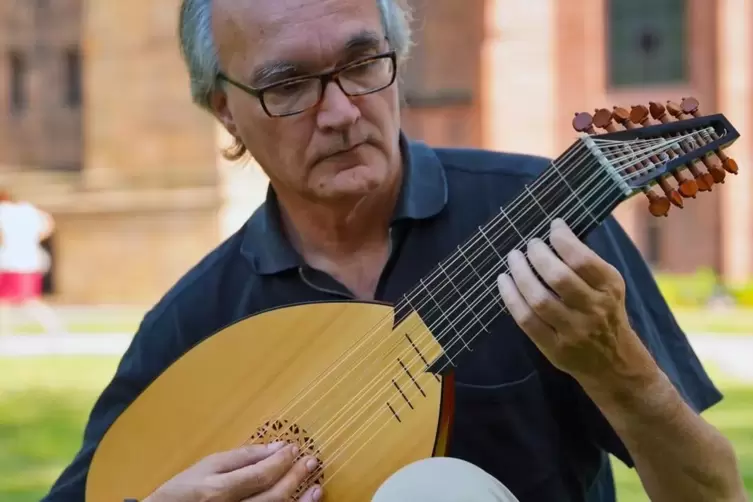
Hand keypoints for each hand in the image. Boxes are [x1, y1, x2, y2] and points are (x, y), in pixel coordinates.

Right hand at [143, 442, 321, 501]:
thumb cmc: (183, 490)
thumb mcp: (208, 465)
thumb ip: (243, 456)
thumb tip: (276, 447)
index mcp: (218, 490)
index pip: (261, 475)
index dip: (282, 462)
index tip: (295, 449)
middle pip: (272, 497)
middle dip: (295, 478)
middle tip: (311, 463)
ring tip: (317, 488)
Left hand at [497, 219, 657, 387]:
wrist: (613, 364)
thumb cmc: (607, 313)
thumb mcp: (610, 287)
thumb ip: (588, 264)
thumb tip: (555, 232)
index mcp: (610, 288)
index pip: (583, 260)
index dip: (563, 240)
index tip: (553, 226)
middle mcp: (593, 309)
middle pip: (559, 278)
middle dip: (538, 255)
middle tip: (530, 244)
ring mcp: (572, 331)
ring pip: (539, 299)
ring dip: (521, 274)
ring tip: (513, 257)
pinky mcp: (554, 348)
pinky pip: (526, 320)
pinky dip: (511, 298)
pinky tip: (504, 281)